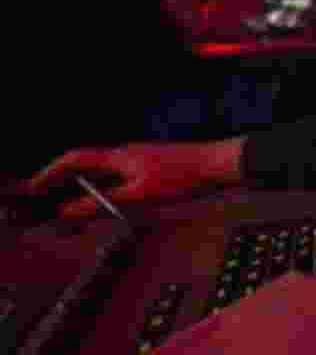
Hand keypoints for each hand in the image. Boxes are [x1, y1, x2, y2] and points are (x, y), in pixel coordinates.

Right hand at [27, 138, 245, 218]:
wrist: (221, 166)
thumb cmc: (185, 176)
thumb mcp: (140, 195)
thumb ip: (103, 204)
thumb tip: (70, 212)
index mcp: (119, 157)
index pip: (75, 159)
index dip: (51, 172)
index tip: (35, 188)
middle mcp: (126, 155)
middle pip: (87, 170)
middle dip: (68, 190)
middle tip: (58, 213)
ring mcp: (140, 161)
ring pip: (105, 179)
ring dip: (91, 196)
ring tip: (83, 218)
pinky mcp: (153, 170)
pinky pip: (122, 183)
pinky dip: (111, 197)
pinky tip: (115, 210)